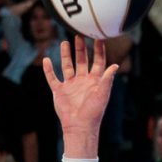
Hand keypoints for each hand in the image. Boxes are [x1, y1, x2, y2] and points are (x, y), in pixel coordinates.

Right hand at [39, 37, 118, 153]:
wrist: (79, 126)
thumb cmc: (93, 112)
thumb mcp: (102, 94)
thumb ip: (107, 79)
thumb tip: (115, 66)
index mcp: (94, 80)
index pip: (97, 61)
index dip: (98, 49)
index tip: (98, 37)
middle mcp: (82, 80)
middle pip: (82, 60)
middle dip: (81, 48)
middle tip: (79, 35)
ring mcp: (70, 85)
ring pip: (67, 66)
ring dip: (66, 55)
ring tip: (64, 42)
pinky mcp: (59, 91)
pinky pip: (52, 78)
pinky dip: (48, 70)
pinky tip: (46, 60)